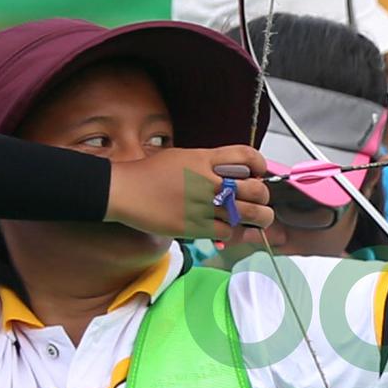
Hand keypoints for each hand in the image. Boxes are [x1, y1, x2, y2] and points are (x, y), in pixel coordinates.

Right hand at [105, 145, 272, 238]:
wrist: (124, 190)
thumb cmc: (148, 174)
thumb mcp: (181, 157)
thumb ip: (207, 163)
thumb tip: (228, 172)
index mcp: (205, 159)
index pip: (247, 156)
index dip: (260, 164)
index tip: (259, 173)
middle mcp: (208, 180)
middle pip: (256, 189)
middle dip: (264, 197)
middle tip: (261, 202)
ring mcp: (203, 204)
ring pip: (248, 213)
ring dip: (259, 218)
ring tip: (259, 220)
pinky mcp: (194, 225)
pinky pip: (227, 231)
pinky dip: (232, 232)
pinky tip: (226, 228)